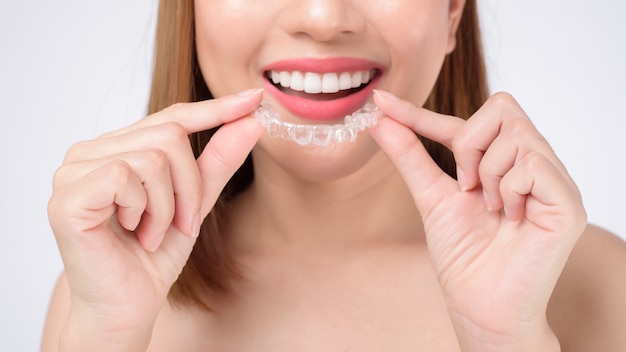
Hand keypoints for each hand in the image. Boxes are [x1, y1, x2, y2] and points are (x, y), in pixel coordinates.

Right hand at [47, 89, 263, 349]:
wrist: (128, 305)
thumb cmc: (154, 255)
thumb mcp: (195, 202)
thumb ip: (217, 162)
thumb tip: (251, 120)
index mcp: (117, 148)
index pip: (171, 117)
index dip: (214, 109)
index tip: (254, 98)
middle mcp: (90, 151)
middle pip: (169, 134)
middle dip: (190, 186)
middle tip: (183, 223)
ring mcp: (73, 170)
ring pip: (154, 156)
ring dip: (169, 206)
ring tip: (154, 233)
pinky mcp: (68, 195)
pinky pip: (127, 176)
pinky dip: (146, 211)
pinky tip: (135, 233)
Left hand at [368, 90, 584, 350]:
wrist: (480, 303)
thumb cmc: (463, 256)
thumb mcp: (431, 196)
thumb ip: (411, 156)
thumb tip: (380, 119)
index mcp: (505, 161)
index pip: (468, 120)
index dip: (423, 112)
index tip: (382, 102)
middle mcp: (533, 163)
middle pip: (502, 107)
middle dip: (468, 146)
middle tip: (465, 187)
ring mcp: (554, 181)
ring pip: (515, 134)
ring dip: (487, 175)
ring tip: (491, 209)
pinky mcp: (567, 202)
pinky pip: (532, 165)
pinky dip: (508, 190)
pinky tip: (510, 218)